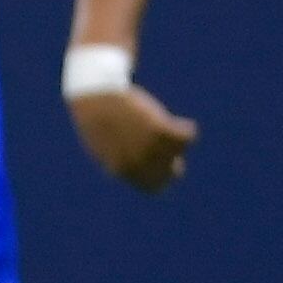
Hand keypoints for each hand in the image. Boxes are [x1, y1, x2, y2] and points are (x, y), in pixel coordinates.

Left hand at [71, 86, 195, 192]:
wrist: (94, 96)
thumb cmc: (97, 119)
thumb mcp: (105, 146)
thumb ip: (124, 161)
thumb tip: (143, 168)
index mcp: (123, 170)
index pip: (155, 187)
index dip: (161, 175)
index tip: (162, 163)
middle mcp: (138, 163)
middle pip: (172, 172)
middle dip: (172, 160)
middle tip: (164, 141)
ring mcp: (149, 147)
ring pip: (179, 150)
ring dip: (176, 139)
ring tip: (163, 125)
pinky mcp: (160, 130)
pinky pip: (188, 135)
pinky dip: (186, 128)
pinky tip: (181, 122)